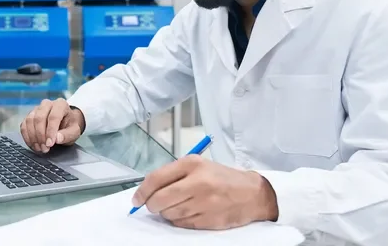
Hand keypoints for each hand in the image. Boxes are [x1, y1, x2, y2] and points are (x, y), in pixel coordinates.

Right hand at [19, 98, 85, 152]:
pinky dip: (27, 137)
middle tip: (45, 148)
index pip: (53, 116)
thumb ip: (67, 135)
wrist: (65, 123)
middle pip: (39, 118)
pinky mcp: (29, 116)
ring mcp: (36, 109)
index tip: (50, 144)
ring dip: (33, 137)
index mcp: (60, 104)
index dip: (51, 131)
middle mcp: (47, 104)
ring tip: (40, 148)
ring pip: (30, 121)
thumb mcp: (74, 131)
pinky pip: (23, 125)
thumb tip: (57, 138)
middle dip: (40, 135)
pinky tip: (33, 144)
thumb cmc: (69, 126)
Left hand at [132, 155, 277, 229]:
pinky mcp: (208, 219)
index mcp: (192, 164)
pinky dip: (179, 220)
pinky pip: (181, 223)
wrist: (252, 193)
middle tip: (153, 205)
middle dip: (152, 205)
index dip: (142, 191)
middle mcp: (197, 182)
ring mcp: (203, 203)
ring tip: (178, 205)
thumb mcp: (198, 166)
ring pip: (168, 214)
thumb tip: (146, 190)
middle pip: (159, 200)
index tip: (136, 199)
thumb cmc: (221, 178)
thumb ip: (173, 175)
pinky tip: (189, 212)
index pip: (156, 179)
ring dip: (167, 213)